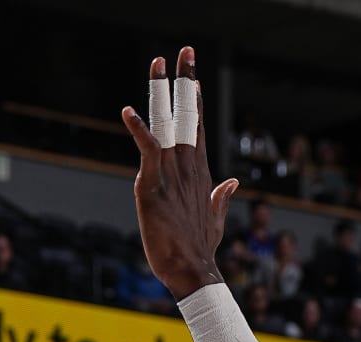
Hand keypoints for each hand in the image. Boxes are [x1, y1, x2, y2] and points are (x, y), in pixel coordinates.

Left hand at [121, 47, 238, 301]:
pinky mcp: (153, 184)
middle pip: (188, 115)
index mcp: (200, 173)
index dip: (196, 101)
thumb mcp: (214, 220)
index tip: (194, 77)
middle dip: (186, 81)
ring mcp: (172, 174)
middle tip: (185, 50)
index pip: (198, 129)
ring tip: (159, 62)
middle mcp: (188, 167)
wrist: (193, 272)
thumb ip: (221, 197)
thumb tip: (232, 181)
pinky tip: (128, 111)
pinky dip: (137, 130)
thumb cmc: (199, 251)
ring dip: (162, 91)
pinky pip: (147, 150)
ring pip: (167, 123)